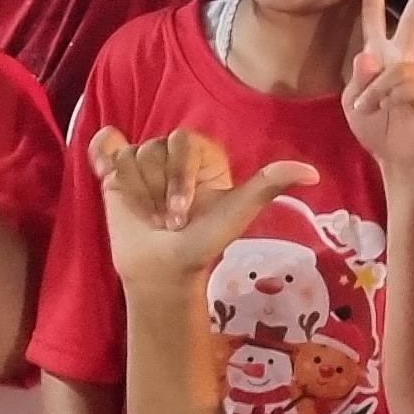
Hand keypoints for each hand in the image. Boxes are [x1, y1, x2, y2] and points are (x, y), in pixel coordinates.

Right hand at [89, 124, 323, 297]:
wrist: (162, 269)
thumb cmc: (202, 242)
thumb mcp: (236, 213)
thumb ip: (267, 186)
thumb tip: (311, 173)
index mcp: (202, 155)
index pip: (182, 145)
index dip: (178, 181)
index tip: (181, 216)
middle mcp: (172, 153)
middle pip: (154, 148)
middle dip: (158, 193)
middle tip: (166, 221)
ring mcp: (142, 160)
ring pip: (130, 156)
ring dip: (137, 194)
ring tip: (148, 217)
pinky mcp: (115, 171)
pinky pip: (105, 144)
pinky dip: (102, 153)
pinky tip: (105, 169)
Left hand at [343, 0, 413, 194]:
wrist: (394, 154)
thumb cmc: (373, 125)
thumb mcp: (352, 102)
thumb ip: (356, 79)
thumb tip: (368, 56)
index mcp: (379, 55)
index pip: (374, 17)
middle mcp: (402, 58)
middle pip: (411, 20)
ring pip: (395, 68)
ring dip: (375, 91)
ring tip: (369, 108)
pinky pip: (405, 85)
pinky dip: (388, 98)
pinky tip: (387, 110)